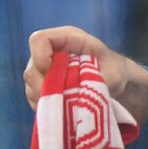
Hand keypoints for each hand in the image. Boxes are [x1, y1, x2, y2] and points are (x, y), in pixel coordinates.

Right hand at [24, 26, 147, 123]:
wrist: (116, 83)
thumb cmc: (116, 71)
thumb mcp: (114, 73)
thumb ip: (95, 79)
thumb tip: (76, 92)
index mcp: (67, 39)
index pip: (39, 40)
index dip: (40, 57)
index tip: (53, 73)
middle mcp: (51, 53)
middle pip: (31, 69)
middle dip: (45, 87)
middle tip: (65, 100)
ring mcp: (44, 71)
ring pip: (31, 87)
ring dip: (48, 100)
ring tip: (71, 106)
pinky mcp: (43, 88)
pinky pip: (35, 100)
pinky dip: (49, 107)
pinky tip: (65, 109)